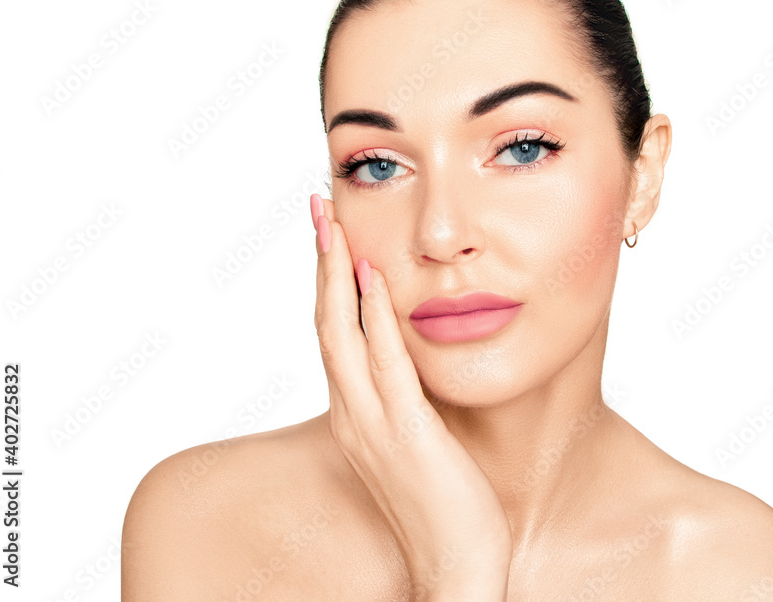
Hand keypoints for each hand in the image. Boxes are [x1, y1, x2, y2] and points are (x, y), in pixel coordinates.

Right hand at [310, 194, 512, 599]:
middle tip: (318, 206)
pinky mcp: (405, 434)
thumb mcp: (420, 438)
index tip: (331, 233)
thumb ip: (408, 397)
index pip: (333, 332)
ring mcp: (372, 424)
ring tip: (333, 223)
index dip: (329, 280)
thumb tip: (415, 356)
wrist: (455, 566)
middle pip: (325, 321)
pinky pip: (385, 365)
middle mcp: (352, 413)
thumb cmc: (445, 505)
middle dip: (321, 260)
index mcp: (355, 413)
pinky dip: (374, 318)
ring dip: (336, 274)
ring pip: (341, 334)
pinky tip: (373, 277)